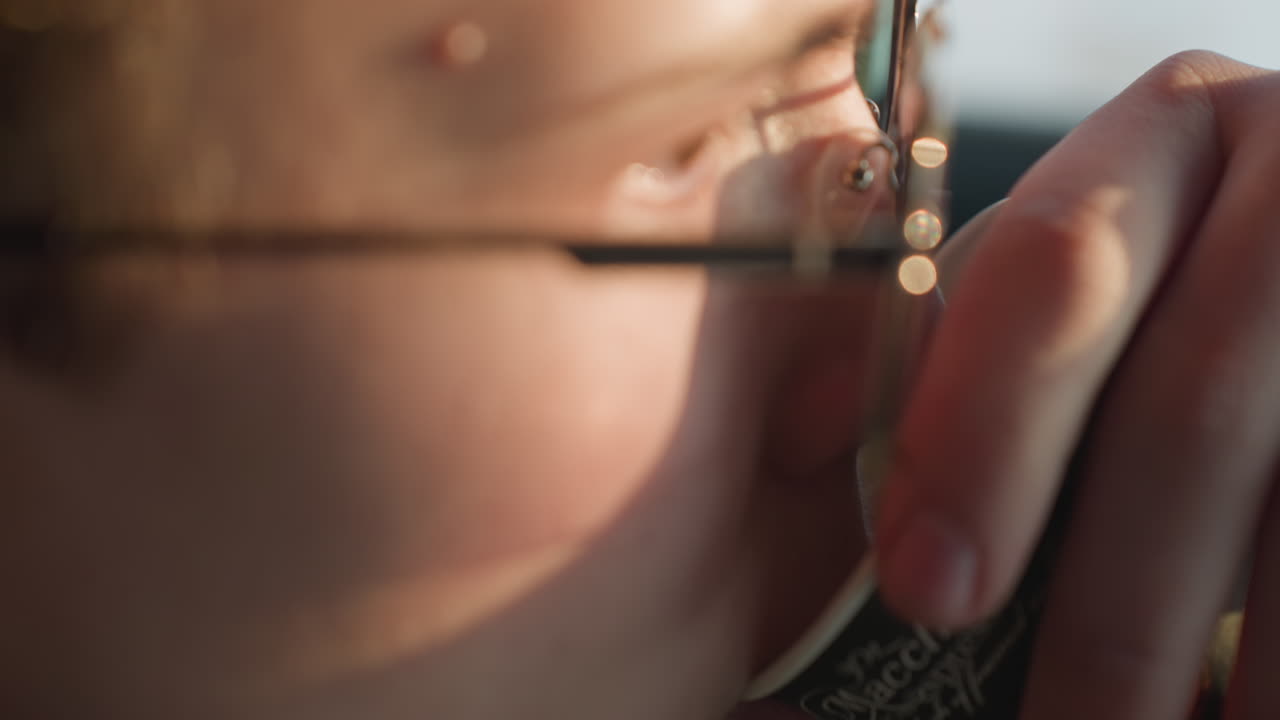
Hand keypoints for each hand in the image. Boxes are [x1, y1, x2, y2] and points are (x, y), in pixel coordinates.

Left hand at [875, 51, 1279, 719]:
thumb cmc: (1160, 297)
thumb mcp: (1080, 281)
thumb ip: (973, 344)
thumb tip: (808, 436)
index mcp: (1164, 142)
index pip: (1054, 269)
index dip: (984, 436)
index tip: (928, 588)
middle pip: (1191, 412)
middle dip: (1110, 609)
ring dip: (1227, 673)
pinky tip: (1238, 710)